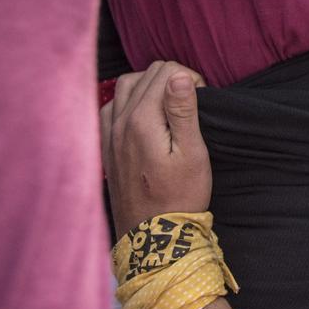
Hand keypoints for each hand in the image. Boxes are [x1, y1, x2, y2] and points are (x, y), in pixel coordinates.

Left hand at [101, 61, 210, 235]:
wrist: (151, 236)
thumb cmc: (179, 196)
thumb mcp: (192, 153)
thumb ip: (183, 111)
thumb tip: (178, 75)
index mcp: (142, 119)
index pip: (166, 72)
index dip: (191, 80)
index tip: (203, 101)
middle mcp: (119, 121)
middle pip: (146, 74)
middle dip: (172, 79)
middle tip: (191, 105)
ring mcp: (108, 134)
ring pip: (126, 85)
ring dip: (150, 86)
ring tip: (170, 106)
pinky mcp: (105, 146)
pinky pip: (111, 106)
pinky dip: (130, 100)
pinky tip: (145, 116)